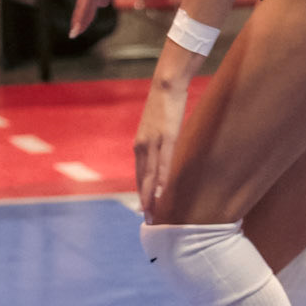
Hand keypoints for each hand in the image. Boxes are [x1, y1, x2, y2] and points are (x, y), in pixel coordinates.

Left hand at [135, 77, 188, 214]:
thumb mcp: (157, 129)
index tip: (144, 210)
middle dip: (145, 199)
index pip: (139, 174)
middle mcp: (142, 145)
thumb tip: (162, 160)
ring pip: (150, 174)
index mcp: (140, 144)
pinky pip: (164, 162)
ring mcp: (153, 142)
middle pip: (142, 178)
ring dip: (151, 195)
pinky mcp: (166, 137)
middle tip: (147, 220)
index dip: (141, 192)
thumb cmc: (163, 106)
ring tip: (153, 212)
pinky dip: (162, 178)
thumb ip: (157, 145)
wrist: (165, 85)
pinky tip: (162, 191)